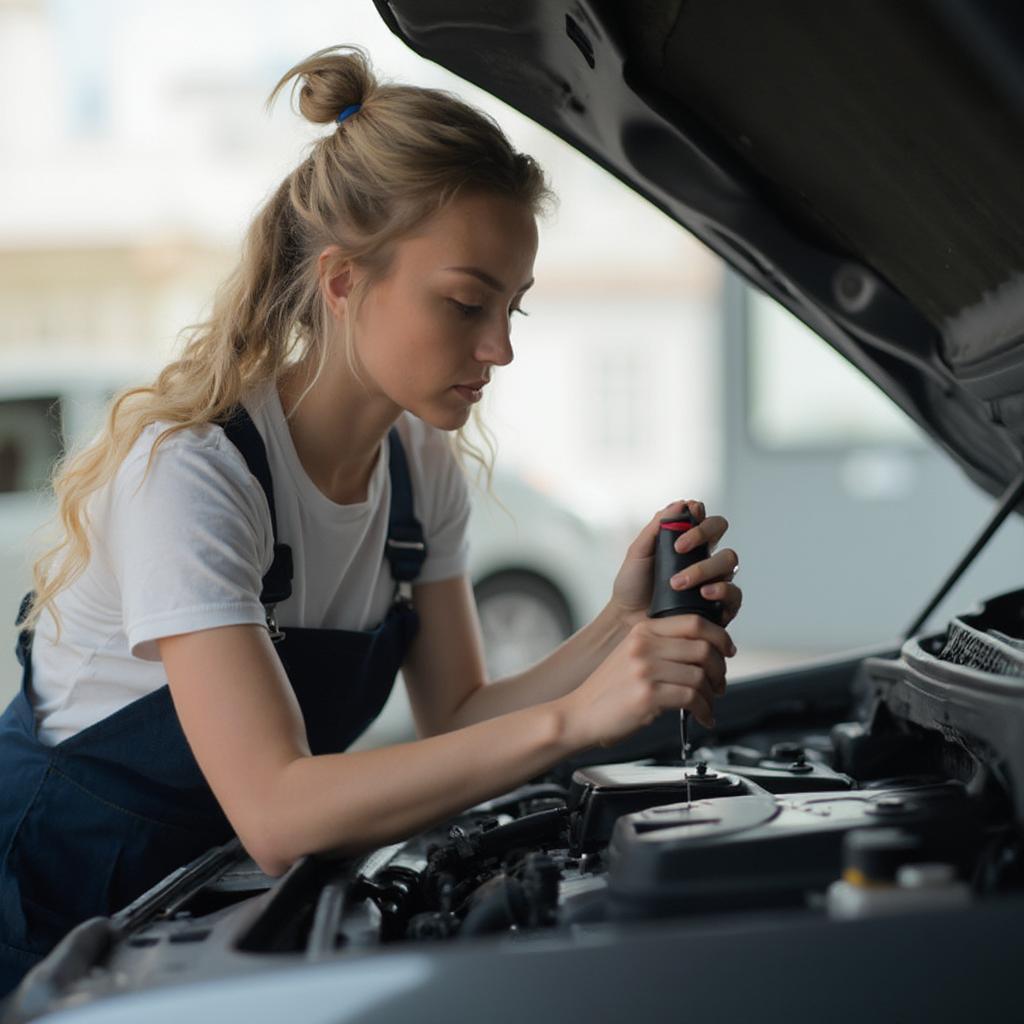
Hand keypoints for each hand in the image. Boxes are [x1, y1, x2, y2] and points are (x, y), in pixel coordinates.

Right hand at [560, 613, 733, 748]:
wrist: (580, 714)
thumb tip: (705, 651)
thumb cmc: (609, 689)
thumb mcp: (632, 655)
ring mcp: (645, 669)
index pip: (693, 622)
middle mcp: (644, 645)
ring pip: (700, 675)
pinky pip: (691, 698)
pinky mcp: (648, 695)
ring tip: (708, 703)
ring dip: (712, 694)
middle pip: (703, 648)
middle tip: (719, 684)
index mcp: (642, 631)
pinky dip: (703, 710)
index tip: (727, 650)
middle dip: (720, 669)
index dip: (719, 636)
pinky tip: (701, 716)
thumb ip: (662, 647)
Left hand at [607, 499, 742, 628]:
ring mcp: (715, 581)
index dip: (699, 517)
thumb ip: (657, 528)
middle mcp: (706, 558)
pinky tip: (704, 594)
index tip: (682, 522)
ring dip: (705, 568)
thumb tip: (679, 504)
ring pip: (729, 562)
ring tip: (679, 583)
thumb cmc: (633, 586)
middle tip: (678, 550)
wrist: (628, 621)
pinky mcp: (720, 607)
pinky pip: (735, 594)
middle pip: (721, 533)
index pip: (704, 518)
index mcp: (689, 543)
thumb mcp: (638, 553)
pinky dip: (722, 590)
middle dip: (702, 535)